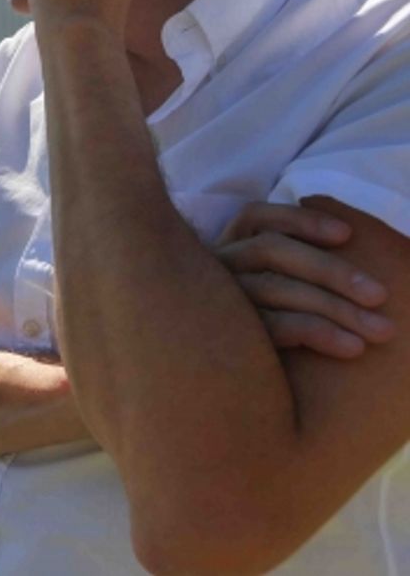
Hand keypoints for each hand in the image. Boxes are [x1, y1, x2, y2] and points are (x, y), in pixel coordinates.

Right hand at [215, 202, 393, 357]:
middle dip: (330, 269)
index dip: (300, 220)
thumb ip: (300, 257)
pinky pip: (270, 327)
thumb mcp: (280, 279)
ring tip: (382, 331)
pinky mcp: (226, 338)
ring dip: (334, 306)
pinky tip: (352, 348)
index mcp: (227, 248)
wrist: (234, 378)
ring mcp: (217, 302)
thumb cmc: (276, 322)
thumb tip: (344, 233)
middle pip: (268, 250)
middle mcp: (214, 269)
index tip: (347, 234)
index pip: (253, 217)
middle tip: (380, 295)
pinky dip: (316, 332)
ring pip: (273, 288)